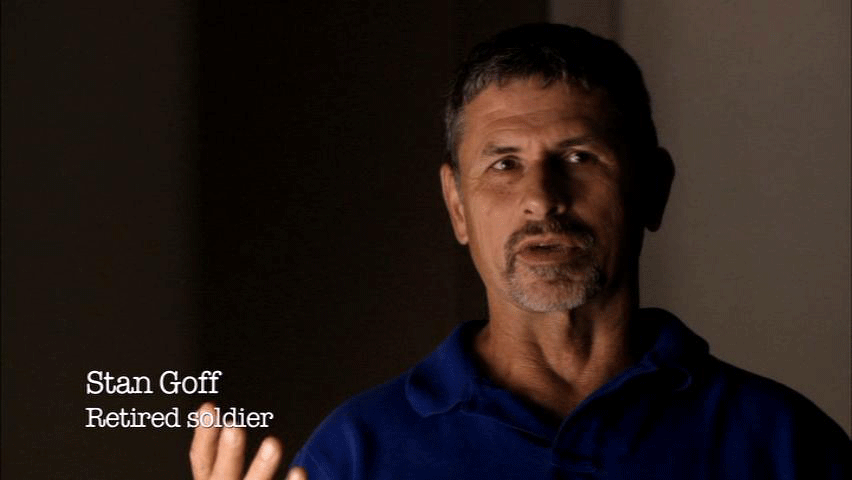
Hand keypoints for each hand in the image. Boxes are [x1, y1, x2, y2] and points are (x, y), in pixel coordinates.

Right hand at [189, 402, 307, 479]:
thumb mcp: (221, 476)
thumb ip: (220, 454)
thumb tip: (211, 411)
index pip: (202, 460)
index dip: (204, 435)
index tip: (210, 408)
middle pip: (222, 477)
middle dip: (228, 454)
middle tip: (235, 429)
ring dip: (262, 468)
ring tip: (273, 443)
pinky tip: (299, 470)